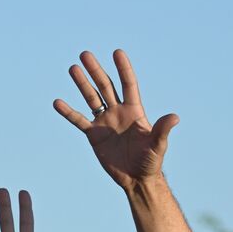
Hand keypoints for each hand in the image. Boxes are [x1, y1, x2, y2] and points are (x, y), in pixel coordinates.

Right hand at [53, 49, 179, 192]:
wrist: (136, 178)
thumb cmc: (151, 161)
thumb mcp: (158, 145)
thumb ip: (162, 130)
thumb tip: (174, 117)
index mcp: (134, 110)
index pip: (128, 84)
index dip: (123, 68)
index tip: (117, 52)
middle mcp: (118, 112)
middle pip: (105, 86)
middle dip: (96, 70)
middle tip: (85, 54)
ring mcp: (104, 122)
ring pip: (92, 98)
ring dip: (82, 84)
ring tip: (73, 68)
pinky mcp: (94, 135)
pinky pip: (79, 120)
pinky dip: (68, 112)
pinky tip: (57, 102)